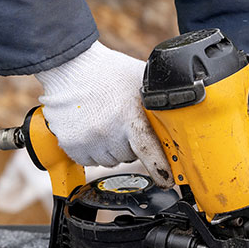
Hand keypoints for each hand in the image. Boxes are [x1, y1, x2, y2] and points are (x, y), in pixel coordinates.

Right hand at [35, 41, 173, 185]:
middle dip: (128, 145)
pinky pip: (87, 160)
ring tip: (103, 123)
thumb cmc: (107, 72)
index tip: (167, 180)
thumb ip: (157, 100)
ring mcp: (87, 140)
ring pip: (107, 161)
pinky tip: (89, 129)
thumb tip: (178, 115)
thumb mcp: (140, 80)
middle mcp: (107, 131)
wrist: (70, 67)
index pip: (149, 152)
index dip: (160, 169)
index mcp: (129, 116)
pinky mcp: (71, 144)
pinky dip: (90, 150)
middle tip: (121, 123)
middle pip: (127, 157)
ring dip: (108, 149)